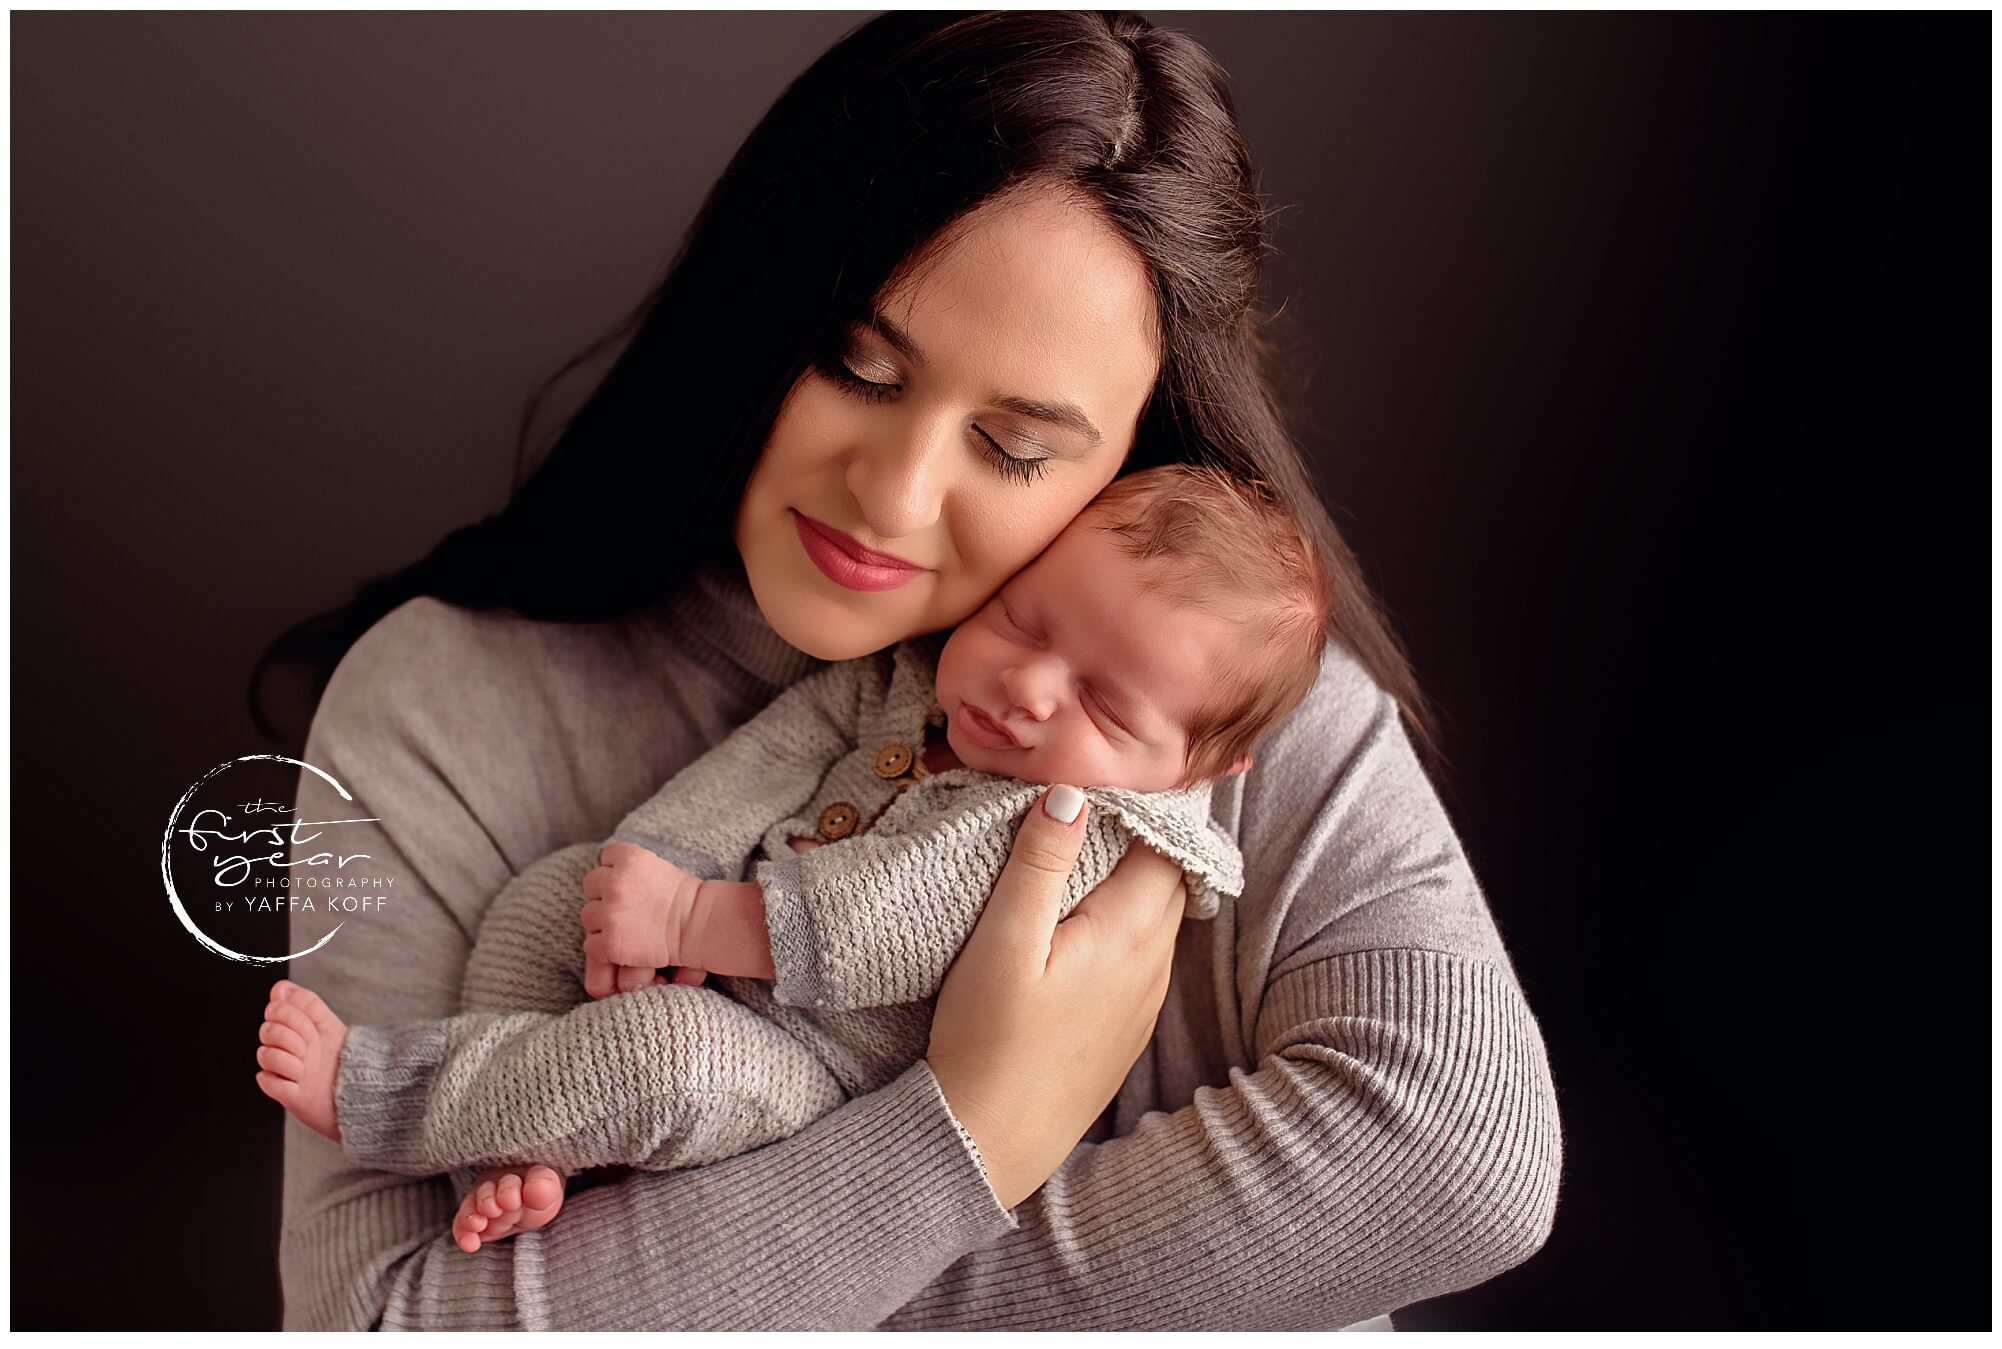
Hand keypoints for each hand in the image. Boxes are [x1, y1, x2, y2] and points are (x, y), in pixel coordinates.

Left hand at [579, 843, 703, 998]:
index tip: (631, 883)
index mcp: (629, 858)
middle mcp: (615, 882)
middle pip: (592, 884)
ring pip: (588, 916)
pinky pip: (591, 944)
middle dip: (605, 895)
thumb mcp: (656, 867)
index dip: (616, 870)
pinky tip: (626, 945)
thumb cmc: (685, 898)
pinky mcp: (611, 942)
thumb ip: (628, 867)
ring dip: (603, 922)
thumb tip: (605, 870)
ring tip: (628, 927)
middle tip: (627, 907)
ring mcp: (611, 913)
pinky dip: (604, 948)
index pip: (606, 856)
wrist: (701, 926)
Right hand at [926, 785, 1186, 1210]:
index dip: (1144, 801)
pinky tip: (1084, 916)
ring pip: (1157, 914)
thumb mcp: (1002, 942)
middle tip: (1101, 796)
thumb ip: (1039, 864)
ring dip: (1134, 876)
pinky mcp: (1128, 1024)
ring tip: (1090, 846)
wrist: (990, 1143)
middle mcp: (1154, 963)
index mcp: (1130, 933)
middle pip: (1169, 875)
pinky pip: (1142, 951)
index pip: (1165, 842)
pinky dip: (1125, 917)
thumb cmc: (987, 1041)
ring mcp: (1146, 998)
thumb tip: (1072, 793)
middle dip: (1145, 833)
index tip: (1111, 768)